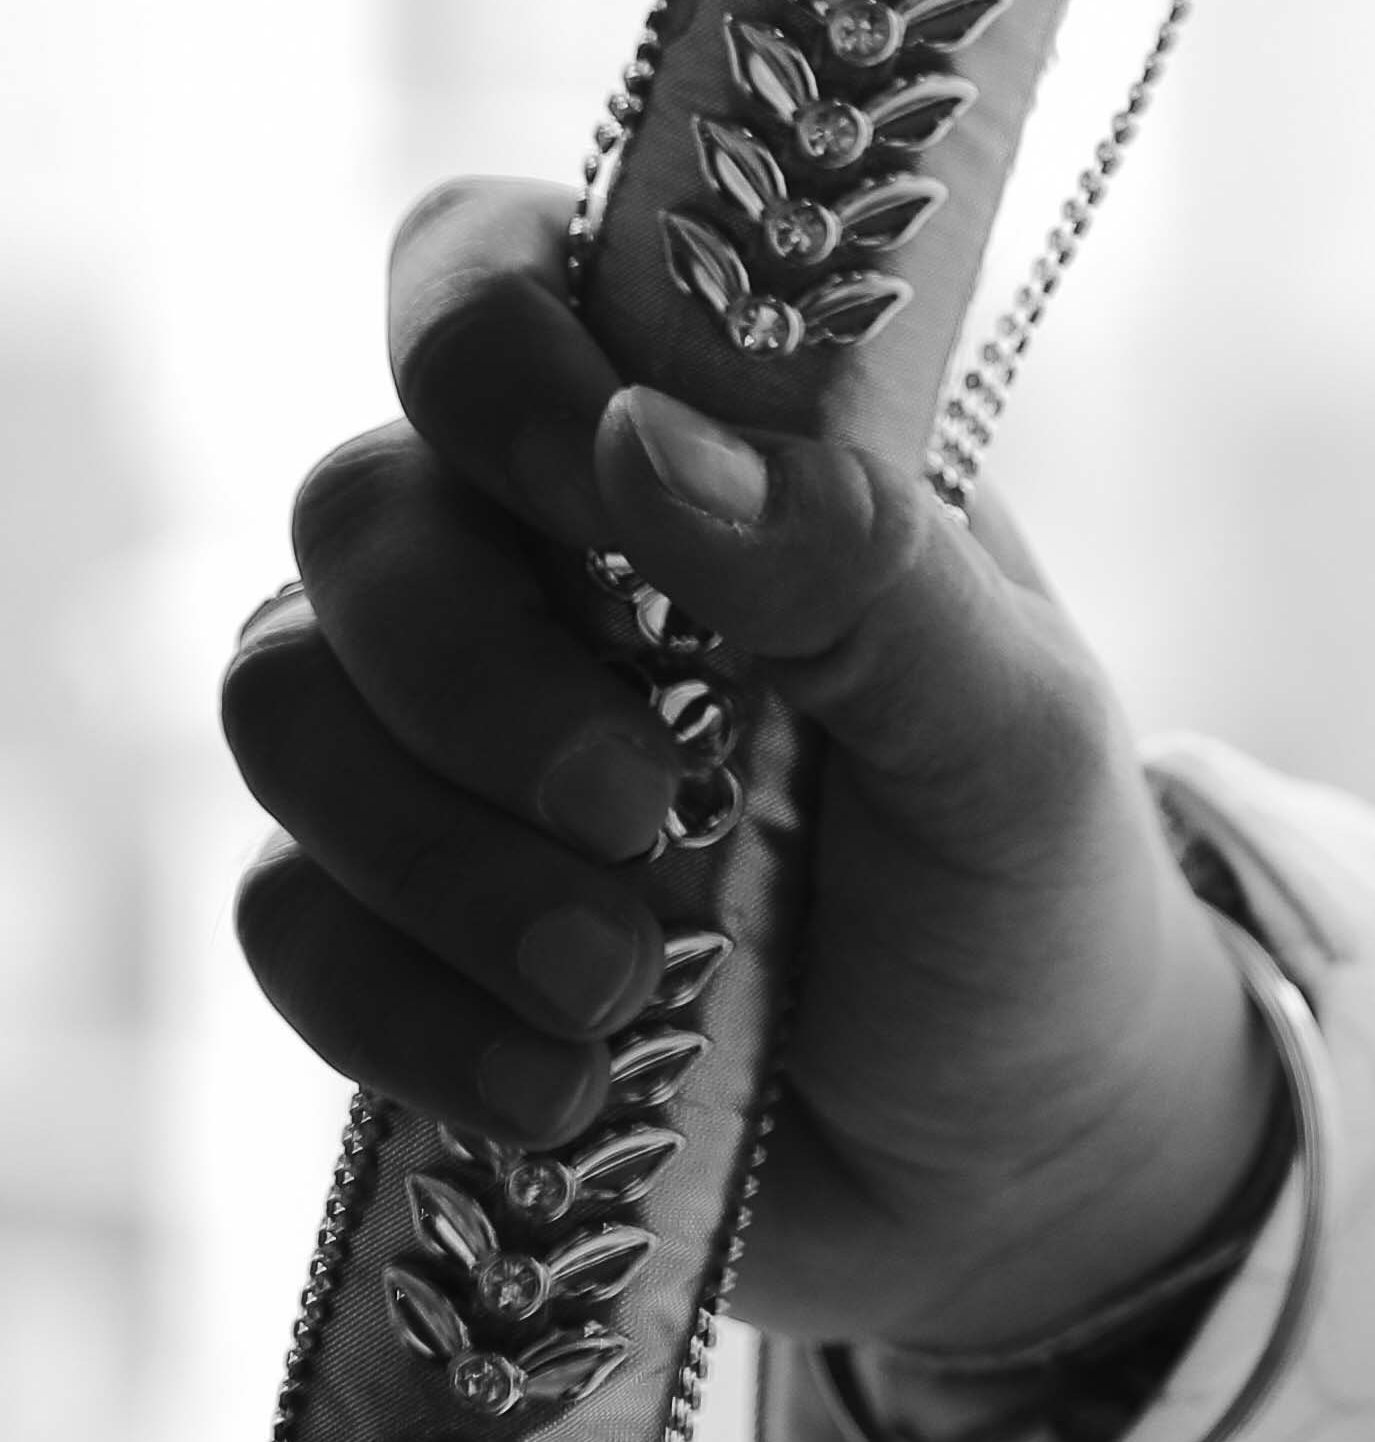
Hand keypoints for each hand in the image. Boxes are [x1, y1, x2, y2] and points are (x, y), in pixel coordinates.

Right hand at [225, 172, 1276, 1359]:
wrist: (1008, 1166)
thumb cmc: (1029, 884)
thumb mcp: (1010, 725)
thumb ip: (856, 564)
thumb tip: (652, 436)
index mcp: (698, 437)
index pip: (486, 275)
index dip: (490, 351)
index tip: (602, 483)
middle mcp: (535, 554)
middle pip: (352, 508)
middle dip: (474, 672)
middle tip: (642, 809)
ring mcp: (440, 741)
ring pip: (279, 702)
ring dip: (438, 855)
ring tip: (626, 982)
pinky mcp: (390, 925)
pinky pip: (280, 917)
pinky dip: (406, 1007)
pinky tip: (562, 1081)